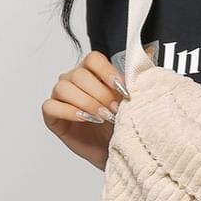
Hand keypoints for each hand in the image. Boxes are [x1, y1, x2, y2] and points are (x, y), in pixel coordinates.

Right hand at [41, 50, 131, 170]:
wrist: (118, 149)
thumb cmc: (122, 124)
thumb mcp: (133, 100)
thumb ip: (137, 76)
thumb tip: (149, 51)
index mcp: (94, 73)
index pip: (93, 59)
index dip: (106, 71)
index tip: (121, 87)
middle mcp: (75, 81)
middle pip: (79, 74)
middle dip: (101, 93)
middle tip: (115, 110)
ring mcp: (62, 97)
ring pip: (64, 88)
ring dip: (86, 103)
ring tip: (103, 117)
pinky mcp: (53, 115)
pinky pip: (51, 106)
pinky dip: (68, 111)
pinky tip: (84, 118)